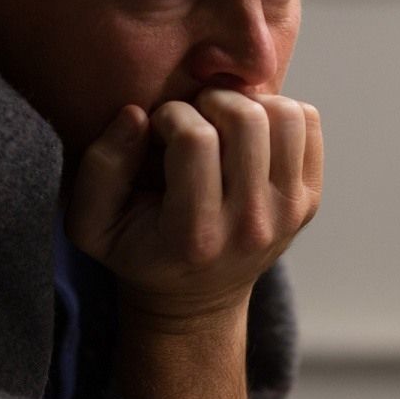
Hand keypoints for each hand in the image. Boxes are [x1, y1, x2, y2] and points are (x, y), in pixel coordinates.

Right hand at [65, 88, 321, 322]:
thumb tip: (136, 115)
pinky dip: (277, 112)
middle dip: (210, 99)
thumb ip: (100, 167)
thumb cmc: (139, 251)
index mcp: (196, 235)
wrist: (196, 299)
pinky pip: (306, 123)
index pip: (196, 140)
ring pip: (285, 115)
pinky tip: (248, 131)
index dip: (171, 115)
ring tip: (221, 120)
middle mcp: (251, 226)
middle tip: (192, 115)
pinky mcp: (308, 200)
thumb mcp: (91, 224)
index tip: (159, 126)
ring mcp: (288, 213)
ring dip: (248, 102)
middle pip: (246, 119)